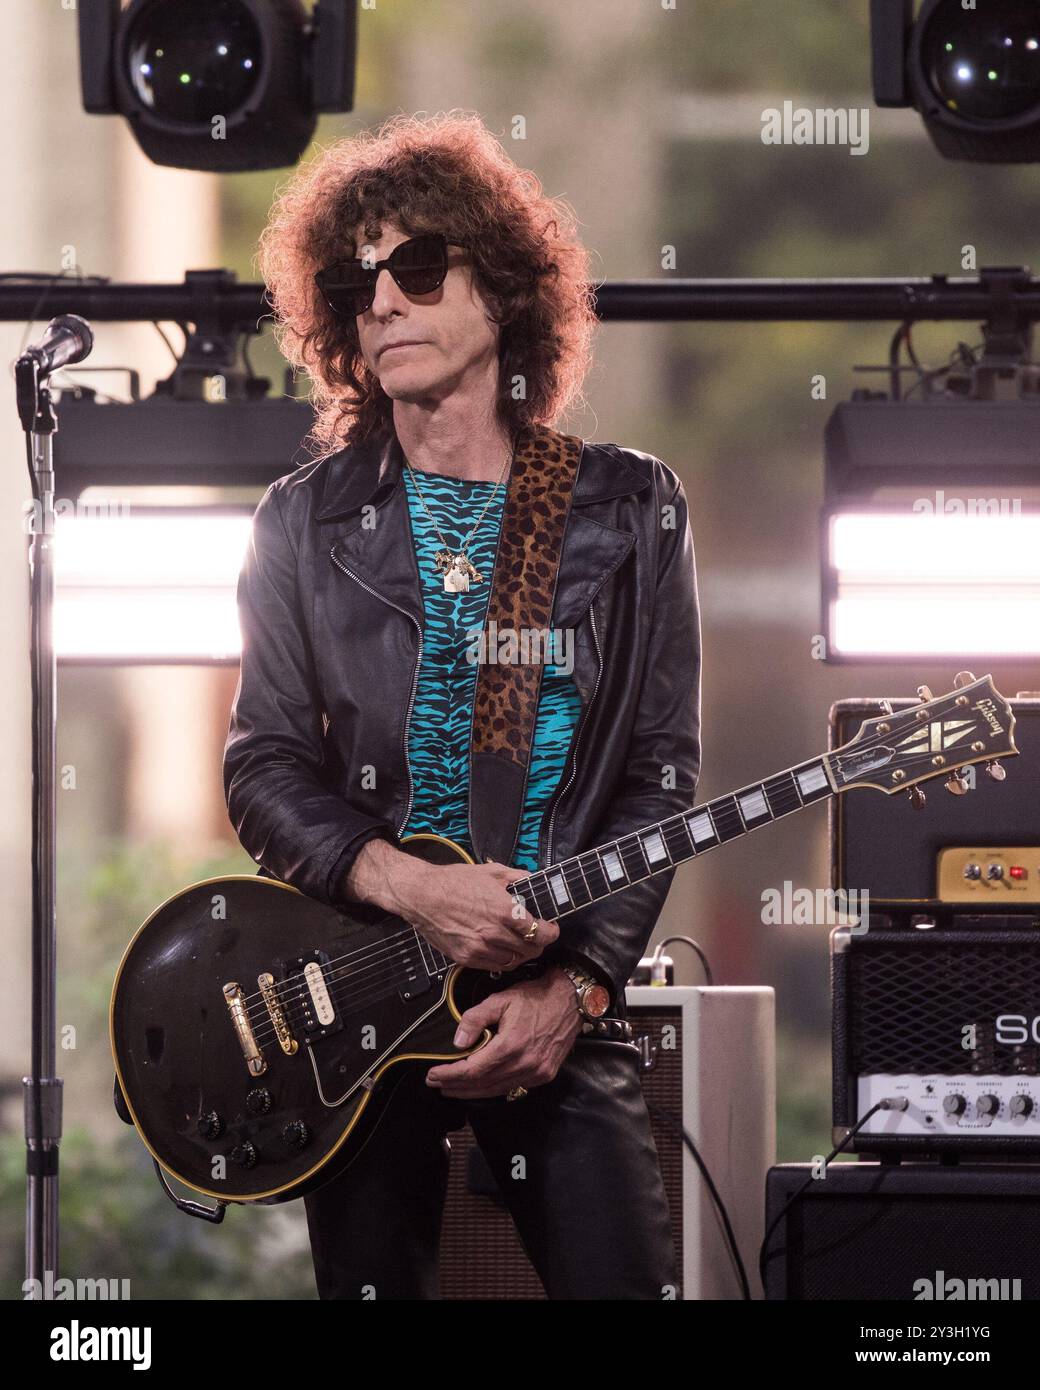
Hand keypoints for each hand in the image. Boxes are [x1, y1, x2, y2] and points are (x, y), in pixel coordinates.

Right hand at [374, 849, 558, 971]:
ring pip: (514, 961)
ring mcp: (479, 948)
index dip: (551, 932)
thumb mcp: (492, 871)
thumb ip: (519, 877)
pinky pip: (495, 967)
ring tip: (521, 944)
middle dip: (538, 943)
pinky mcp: (466, 958)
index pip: (540, 932)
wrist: (422, 894)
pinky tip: (503, 950)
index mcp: (504, 911)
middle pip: (530, 949)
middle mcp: (494, 933)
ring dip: (522, 954)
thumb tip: (535, 881)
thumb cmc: (454, 881)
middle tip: (537, 936)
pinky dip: (504, 960)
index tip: (551, 928)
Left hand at [425, 968, 581, 1098]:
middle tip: (437, 1084)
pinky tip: (481, 1086)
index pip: (472, 1070)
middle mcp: (524, 1064)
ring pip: (496, 1090)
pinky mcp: (544, 1075)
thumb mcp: (501, 1000)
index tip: (433, 1075)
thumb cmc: (535, 998)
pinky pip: (512, 1088)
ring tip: (453, 1088)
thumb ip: (475, 1019)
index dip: (450, 1075)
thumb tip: (458, 1042)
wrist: (570, 1001)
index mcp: (511, 1045)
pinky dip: (492, 1090)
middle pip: (482, 1084)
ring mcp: (536, 1073)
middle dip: (456, 1086)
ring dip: (471, 1092)